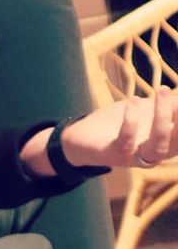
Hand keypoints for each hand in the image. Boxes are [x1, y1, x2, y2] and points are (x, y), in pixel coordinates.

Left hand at [60, 88, 176, 170]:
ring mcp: (132, 158)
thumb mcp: (146, 110)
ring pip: (156, 146)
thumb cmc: (118, 123)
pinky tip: (134, 101)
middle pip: (175, 145)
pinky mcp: (111, 155)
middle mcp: (150, 156)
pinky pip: (126, 142)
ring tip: (162, 90)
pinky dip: (132, 121)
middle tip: (176, 95)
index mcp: (161, 145)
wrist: (80, 137)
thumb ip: (166, 105)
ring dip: (162, 117)